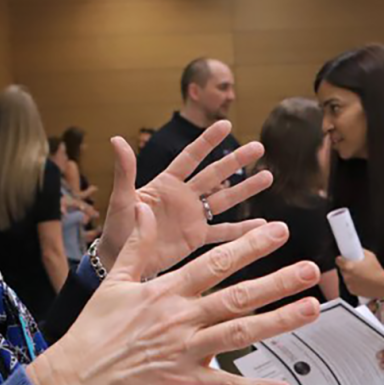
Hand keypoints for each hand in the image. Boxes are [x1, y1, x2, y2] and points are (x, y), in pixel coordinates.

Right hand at [27, 209, 320, 384]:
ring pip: (239, 334)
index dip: (250, 246)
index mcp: (166, 291)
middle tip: (311, 270)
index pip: (216, 263)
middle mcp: (180, 318)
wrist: (75, 377)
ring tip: (311, 310)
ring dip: (278, 322)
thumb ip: (137, 245)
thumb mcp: (114, 282)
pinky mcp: (183, 382)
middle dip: (277, 281)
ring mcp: (184, 350)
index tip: (278, 232)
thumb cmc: (93, 332)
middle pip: (237, 296)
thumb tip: (143, 209)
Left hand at [96, 121, 272, 276]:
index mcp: (166, 184)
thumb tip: (116, 139)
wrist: (121, 260)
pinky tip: (261, 226)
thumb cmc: (117, 227)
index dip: (207, 142)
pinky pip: (222, 232)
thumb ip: (125, 170)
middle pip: (215, 175)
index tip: (226, 125)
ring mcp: (192, 217)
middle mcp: (183, 197)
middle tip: (259, 147)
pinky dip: (241, 231)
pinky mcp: (196, 238)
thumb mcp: (122, 198)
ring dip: (245, 189)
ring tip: (267, 176)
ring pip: (224, 199)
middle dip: (236, 160)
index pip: (190, 158)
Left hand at [335, 249, 383, 299]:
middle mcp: (347, 276)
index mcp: (349, 266)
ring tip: (360, 275)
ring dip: (350, 276)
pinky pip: (350, 285)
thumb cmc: (377, 271)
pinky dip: (353, 283)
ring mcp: (349, 284)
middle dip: (347, 268)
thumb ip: (362, 252)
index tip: (343, 259)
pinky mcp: (352, 291)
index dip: (341, 259)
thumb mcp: (370, 256)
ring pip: (346, 278)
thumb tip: (359, 250)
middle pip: (342, 269)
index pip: (338, 260)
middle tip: (355, 267)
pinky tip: (361, 281)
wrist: (382, 284)